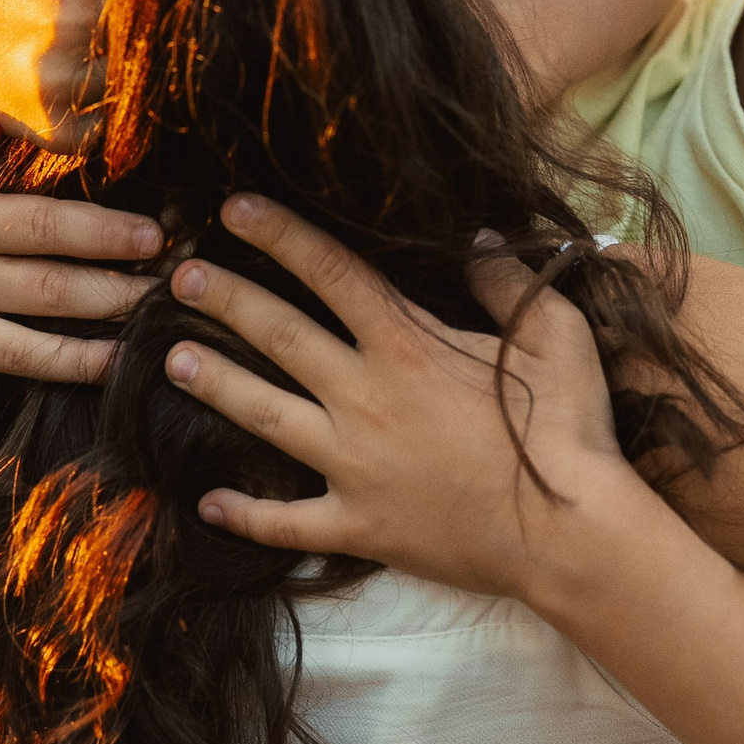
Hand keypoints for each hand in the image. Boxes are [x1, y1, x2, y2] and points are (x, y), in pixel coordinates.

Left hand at [159, 194, 644, 600]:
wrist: (571, 536)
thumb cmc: (570, 431)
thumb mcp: (556, 336)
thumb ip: (507, 283)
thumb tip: (478, 238)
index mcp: (408, 347)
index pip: (330, 273)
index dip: (279, 235)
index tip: (232, 207)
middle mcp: (366, 400)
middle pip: (278, 336)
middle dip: (223, 300)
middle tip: (177, 278)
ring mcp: (354, 467)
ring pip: (265, 419)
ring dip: (217, 387)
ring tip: (172, 363)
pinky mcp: (359, 526)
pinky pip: (287, 523)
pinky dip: (246, 516)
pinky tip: (207, 505)